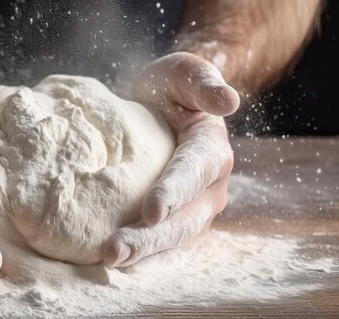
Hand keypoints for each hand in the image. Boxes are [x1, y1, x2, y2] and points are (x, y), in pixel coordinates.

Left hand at [103, 52, 239, 267]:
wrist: (166, 103)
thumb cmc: (173, 87)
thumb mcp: (185, 73)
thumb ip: (203, 83)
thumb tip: (228, 100)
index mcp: (211, 151)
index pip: (194, 173)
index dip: (174, 192)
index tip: (151, 211)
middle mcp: (209, 187)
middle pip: (183, 219)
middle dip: (151, 238)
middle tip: (114, 251)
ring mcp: (193, 209)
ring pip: (173, 239)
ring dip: (143, 253)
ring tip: (109, 261)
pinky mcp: (175, 220)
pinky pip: (162, 244)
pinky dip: (142, 257)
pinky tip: (115, 266)